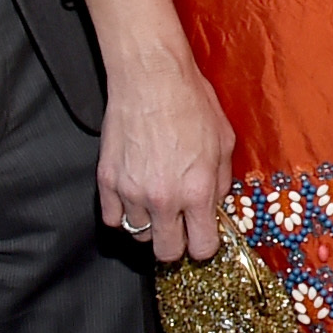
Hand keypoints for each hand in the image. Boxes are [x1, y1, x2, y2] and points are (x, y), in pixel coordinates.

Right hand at [98, 49, 233, 263]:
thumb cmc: (190, 103)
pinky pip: (112, 218)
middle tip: (180, 227)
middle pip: (166, 253)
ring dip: (150, 224)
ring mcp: (131, 192)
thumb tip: (215, 206)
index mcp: (197, 191)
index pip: (201, 248)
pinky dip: (123, 213)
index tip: (203, 236)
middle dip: (177, 244)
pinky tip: (135, 196)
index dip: (205, 245)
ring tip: (157, 200)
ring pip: (138, 235)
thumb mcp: (224, 141)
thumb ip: (221, 182)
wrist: (151, 79)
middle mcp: (163, 199)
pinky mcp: (107, 181)